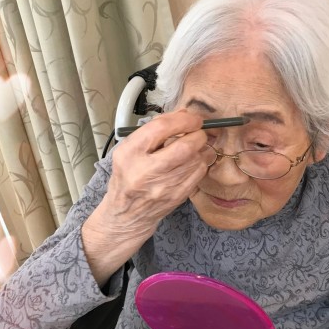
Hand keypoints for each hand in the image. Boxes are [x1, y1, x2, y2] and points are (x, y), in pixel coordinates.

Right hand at [81, 110, 210, 285]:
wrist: (127, 214)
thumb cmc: (128, 176)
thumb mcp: (129, 149)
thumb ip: (154, 130)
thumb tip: (184, 115)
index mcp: (130, 153)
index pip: (161, 128)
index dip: (183, 120)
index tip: (192, 118)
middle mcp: (146, 170)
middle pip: (185, 146)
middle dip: (197, 134)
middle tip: (197, 132)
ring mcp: (164, 186)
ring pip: (196, 159)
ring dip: (201, 148)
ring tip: (194, 146)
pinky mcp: (177, 196)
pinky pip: (199, 173)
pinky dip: (201, 162)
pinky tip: (193, 161)